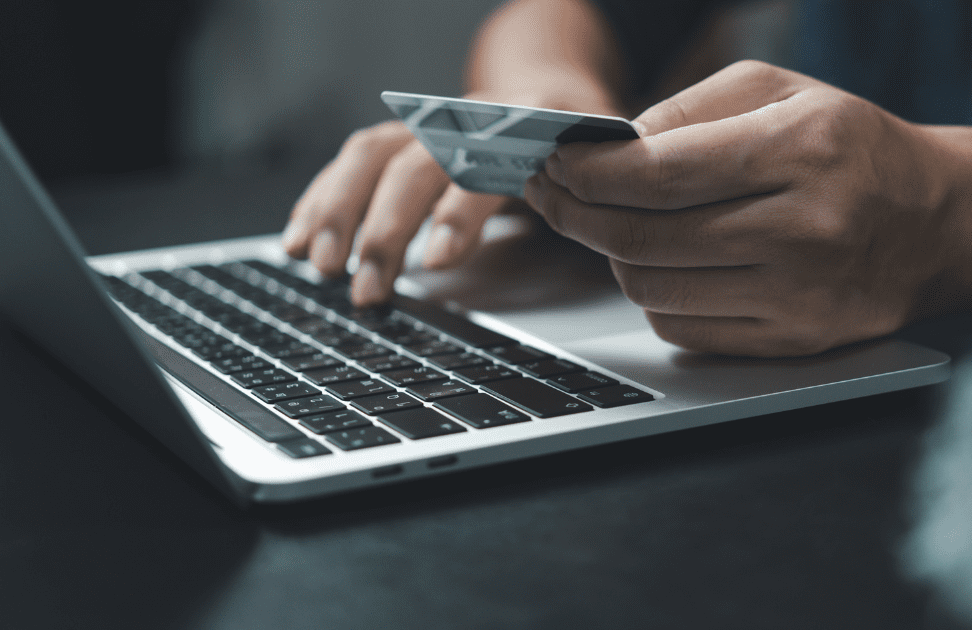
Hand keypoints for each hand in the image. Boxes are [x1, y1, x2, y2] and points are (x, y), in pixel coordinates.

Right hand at [283, 88, 622, 306]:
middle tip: (367, 290)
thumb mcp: (601, 174)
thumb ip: (593, 204)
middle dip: (384, 230)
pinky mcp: (403, 142)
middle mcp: (469, 121)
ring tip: (318, 265)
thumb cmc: (580, 147)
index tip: (438, 261)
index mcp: (527, 129)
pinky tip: (297, 238)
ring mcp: (429, 128)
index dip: (459, 213)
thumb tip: (598, 246)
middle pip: (414, 165)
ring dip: (338, 212)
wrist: (553, 92)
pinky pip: (353, 162)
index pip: (485, 168)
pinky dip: (321, 199)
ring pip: (372, 156)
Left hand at [524, 60, 963, 356]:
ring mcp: (800, 295)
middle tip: (553, 196)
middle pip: (644, 238)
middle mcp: (804, 228)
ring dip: (612, 257)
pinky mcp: (794, 342)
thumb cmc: (852, 148)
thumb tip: (609, 148)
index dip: (589, 172)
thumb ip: (690, 108)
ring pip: (653, 290)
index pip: (659, 172)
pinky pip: (684, 331)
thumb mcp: (781, 91)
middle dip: (576, 216)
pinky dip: (654, 297)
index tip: (556, 163)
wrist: (939, 224)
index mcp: (802, 150)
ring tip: (609, 226)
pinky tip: (663, 265)